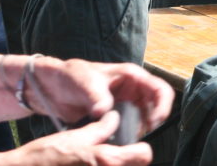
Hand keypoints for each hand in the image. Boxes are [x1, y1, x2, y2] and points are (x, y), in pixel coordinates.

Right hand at [0, 110, 152, 165]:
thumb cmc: (45, 157)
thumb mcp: (76, 136)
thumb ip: (101, 129)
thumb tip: (114, 120)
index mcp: (106, 160)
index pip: (144, 155)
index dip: (140, 148)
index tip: (133, 146)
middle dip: (126, 161)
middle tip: (112, 155)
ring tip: (96, 162)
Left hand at [27, 58, 173, 140]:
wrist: (53, 88)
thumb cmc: (71, 76)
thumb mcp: (85, 82)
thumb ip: (96, 96)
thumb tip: (104, 111)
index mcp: (131, 76)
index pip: (159, 89)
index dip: (162, 105)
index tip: (154, 122)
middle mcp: (132, 89)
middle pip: (156, 105)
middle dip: (154, 120)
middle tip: (143, 135)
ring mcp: (125, 103)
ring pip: (145, 117)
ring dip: (142, 129)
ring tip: (131, 140)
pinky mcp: (116, 115)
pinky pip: (131, 125)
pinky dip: (130, 134)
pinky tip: (122, 140)